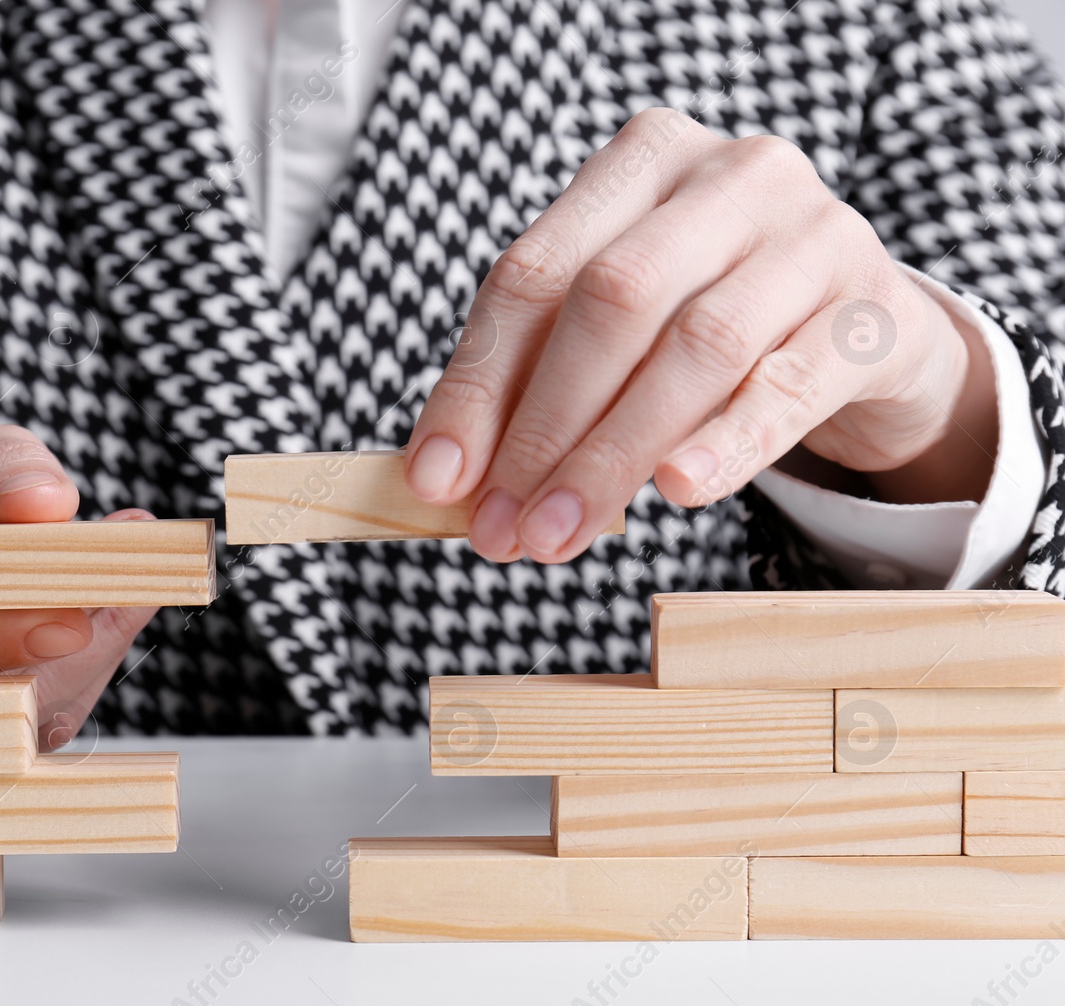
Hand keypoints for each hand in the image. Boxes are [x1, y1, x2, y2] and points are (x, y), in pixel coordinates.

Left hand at [405, 107, 996, 564]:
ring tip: (559, 534)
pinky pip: (791, 383)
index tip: (436, 479)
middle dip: (541, 428)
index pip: (533, 274)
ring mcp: (815, 234)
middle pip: (610, 302)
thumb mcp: (618, 332)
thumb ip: (531, 384)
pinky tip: (676, 491)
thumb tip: (442, 480)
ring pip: (696, 345)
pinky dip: (727, 441)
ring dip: (612, 454)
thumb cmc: (710, 324)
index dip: (476, 385)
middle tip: (501, 526)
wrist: (863, 334)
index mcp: (641, 162)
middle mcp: (731, 176)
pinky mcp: (878, 311)